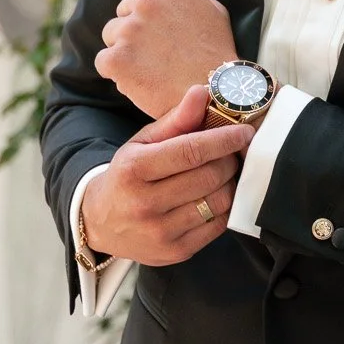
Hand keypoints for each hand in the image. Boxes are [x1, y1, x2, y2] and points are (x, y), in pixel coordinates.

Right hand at [80, 85, 251, 267]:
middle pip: (209, 176)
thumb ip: (175, 120)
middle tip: (232, 152)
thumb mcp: (142, 143)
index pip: (190, 151)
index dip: (223, 139)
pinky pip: (218, 225)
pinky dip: (225, 206)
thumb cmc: (127, 175)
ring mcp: (161, 232)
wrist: (99, 222)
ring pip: (218, 201)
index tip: (244, 131)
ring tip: (224, 172)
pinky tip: (216, 194)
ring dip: (230, 183)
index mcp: (134, 170)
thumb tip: (202, 92)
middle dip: (229, 159)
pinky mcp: (176, 252)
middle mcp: (145, 204)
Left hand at [95, 0, 235, 119]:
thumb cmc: (217, 53)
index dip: (148, 13)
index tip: (161, 32)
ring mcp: (130, 29)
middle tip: (160, 53)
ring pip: (111, 35)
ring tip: (152, 67)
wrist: (216, 93)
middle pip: (124, 11)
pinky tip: (140, 79)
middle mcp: (147, 1)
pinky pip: (103, 61)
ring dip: (125, 50)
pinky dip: (117, 73)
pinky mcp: (117, 58)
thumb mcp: (212, 9)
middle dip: (136, 30)